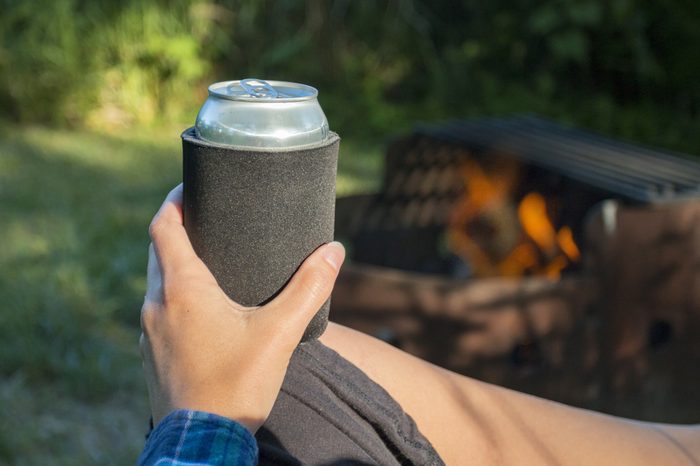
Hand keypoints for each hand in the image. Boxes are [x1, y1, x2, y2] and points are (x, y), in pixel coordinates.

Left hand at [139, 184, 344, 432]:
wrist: (203, 444)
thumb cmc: (237, 385)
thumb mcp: (280, 333)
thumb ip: (310, 289)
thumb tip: (334, 251)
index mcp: (183, 289)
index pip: (164, 227)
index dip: (173, 201)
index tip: (190, 187)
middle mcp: (157, 304)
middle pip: (158, 251)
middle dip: (178, 230)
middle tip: (206, 219)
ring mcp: (148, 331)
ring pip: (156, 283)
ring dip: (174, 266)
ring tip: (208, 262)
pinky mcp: (151, 354)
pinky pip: (158, 311)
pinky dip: (173, 297)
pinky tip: (199, 311)